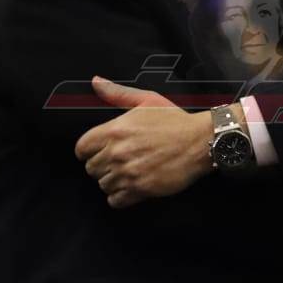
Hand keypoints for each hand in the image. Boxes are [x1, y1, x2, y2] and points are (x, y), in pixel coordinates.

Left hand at [75, 78, 214, 207]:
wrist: (200, 141)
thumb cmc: (175, 120)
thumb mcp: (147, 100)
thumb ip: (117, 93)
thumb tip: (96, 82)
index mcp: (114, 130)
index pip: (81, 148)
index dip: (88, 151)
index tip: (98, 152)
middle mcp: (117, 153)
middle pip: (91, 169)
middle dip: (102, 166)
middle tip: (118, 162)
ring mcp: (128, 173)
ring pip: (103, 185)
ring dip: (112, 181)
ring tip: (128, 173)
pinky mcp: (140, 190)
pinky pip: (115, 200)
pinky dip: (120, 197)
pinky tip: (131, 187)